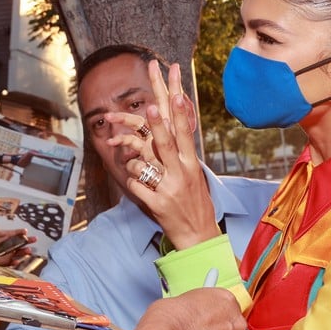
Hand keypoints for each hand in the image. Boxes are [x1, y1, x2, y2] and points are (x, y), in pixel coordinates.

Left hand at [107, 61, 218, 249]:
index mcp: (191, 165)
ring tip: (134, 161)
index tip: (178, 94)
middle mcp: (182, 174)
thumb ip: (181, 156)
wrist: (199, 236)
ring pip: (144, 164)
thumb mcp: (193, 177)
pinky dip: (131, 181)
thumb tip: (171, 130)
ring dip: (133, 160)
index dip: (181, 114)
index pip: (186, 134)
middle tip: (152, 106)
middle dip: (158, 124)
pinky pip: (135, 184)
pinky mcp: (157, 204)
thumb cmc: (195, 203)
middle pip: (167, 144)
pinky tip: (137, 185)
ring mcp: (169, 189)